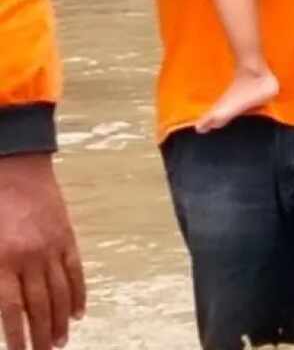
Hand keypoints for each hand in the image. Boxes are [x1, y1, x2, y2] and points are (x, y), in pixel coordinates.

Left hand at [0, 154, 85, 349]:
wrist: (16, 168)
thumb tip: (1, 303)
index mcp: (3, 260)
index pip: (11, 309)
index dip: (16, 334)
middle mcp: (30, 258)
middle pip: (39, 306)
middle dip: (41, 335)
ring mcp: (52, 247)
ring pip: (60, 293)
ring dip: (61, 320)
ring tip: (60, 341)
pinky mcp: (67, 237)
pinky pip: (75, 271)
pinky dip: (78, 293)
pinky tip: (78, 312)